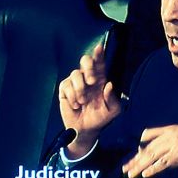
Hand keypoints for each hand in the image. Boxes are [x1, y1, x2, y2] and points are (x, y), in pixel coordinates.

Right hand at [57, 39, 121, 154]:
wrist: (85, 129)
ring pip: (75, 74)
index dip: (99, 55)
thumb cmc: (100, 117)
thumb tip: (109, 85)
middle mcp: (87, 78)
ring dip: (80, 90)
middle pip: (85, 61)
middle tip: (92, 81)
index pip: (100, 64)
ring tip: (83, 102)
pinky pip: (66, 86)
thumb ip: (113, 98)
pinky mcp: (65, 89)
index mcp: (100, 80)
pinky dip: (72, 97)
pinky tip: (75, 105)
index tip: (99, 48)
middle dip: (88, 68)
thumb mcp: (112, 111)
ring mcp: (75, 82)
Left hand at [122, 123, 177, 177]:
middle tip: (125, 169)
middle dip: (135, 159)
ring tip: (130, 174)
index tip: (136, 154)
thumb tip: (170, 154)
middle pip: (147, 149)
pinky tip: (145, 174)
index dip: (141, 145)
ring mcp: (173, 145)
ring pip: (151, 156)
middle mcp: (168, 136)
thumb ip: (176, 140)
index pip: (149, 134)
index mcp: (169, 130)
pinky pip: (163, 163)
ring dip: (139, 166)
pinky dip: (153, 169)